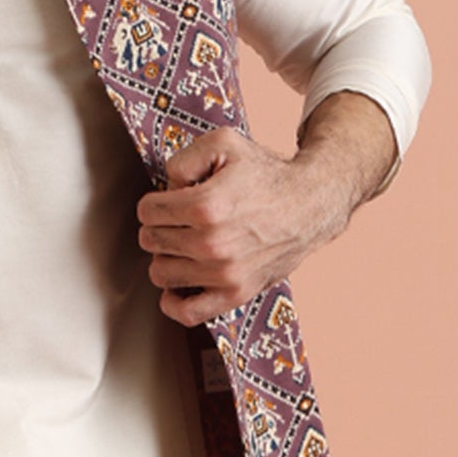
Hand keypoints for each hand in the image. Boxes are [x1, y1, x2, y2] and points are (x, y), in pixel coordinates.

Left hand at [136, 127, 351, 325]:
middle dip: (160, 226)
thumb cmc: (267, 176)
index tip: (172, 200)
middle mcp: (212, 243)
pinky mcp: (235, 294)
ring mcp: (224, 273)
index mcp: (206, 205)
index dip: (155, 201)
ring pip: (160, 273)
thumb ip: (183, 157)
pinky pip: (186, 312)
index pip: (147, 211)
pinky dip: (173, 301)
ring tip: (184, 245)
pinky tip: (179, 283)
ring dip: (166, 257)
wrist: (310, 205)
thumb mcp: (225, 144)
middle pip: (151, 240)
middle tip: (180, 220)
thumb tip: (165, 188)